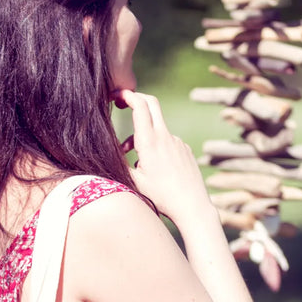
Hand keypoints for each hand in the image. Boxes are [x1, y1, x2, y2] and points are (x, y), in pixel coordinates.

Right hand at [116, 89, 213, 226]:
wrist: (192, 206)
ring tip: (135, 159)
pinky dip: (156, 146)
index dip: (127, 95)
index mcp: (150, 142)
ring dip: (143, 134)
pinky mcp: (185, 149)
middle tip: (123, 103)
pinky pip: (167, 141)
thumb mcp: (134, 182)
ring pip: (157, 127)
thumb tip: (108, 153)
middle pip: (151, 103)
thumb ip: (120, 163)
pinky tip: (156, 168)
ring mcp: (177, 142)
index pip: (140, 105)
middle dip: (136, 99)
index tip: (116, 95)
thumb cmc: (162, 197)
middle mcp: (165, 137)